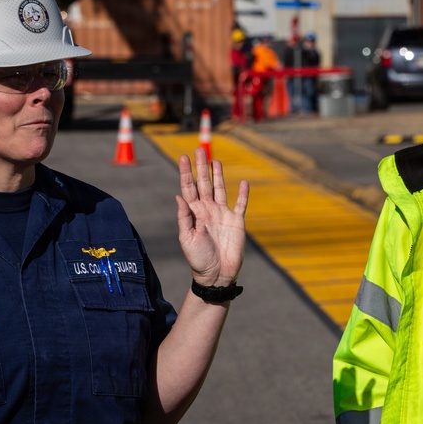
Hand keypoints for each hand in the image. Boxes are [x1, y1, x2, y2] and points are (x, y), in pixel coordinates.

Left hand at [176, 148, 248, 286]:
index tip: (182, 157)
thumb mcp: (187, 238)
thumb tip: (179, 196)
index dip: (186, 172)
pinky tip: (243, 182)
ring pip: (220, 189)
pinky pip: (241, 204)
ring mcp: (223, 215)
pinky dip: (243, 194)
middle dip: (201, 166)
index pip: (189, 188)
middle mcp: (208, 210)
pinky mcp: (237, 222)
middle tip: (199, 148)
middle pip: (204, 183)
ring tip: (216, 160)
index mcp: (194, 213)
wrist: (216, 275)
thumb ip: (184, 217)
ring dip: (218, 174)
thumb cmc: (198, 259)